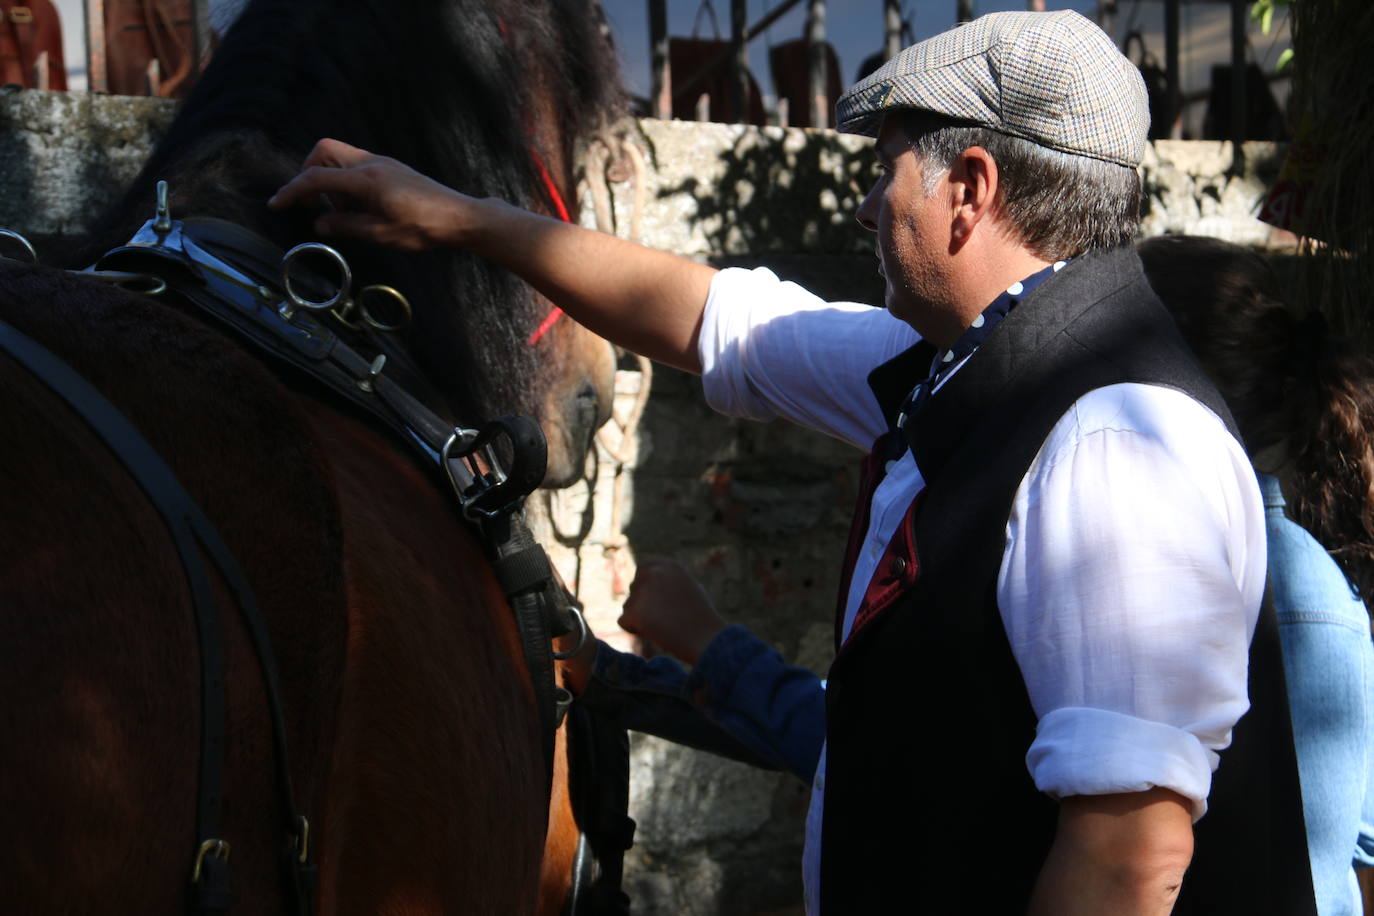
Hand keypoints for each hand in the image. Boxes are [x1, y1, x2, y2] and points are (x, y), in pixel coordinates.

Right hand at [268, 138, 480, 250]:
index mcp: (365, 179)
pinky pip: (357, 165)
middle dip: (309, 173)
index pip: (316, 178)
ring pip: (340, 156)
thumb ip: (346, 226)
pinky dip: (347, 181)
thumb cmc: (424, 227)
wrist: (459, 217)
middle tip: (313, 203)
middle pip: (324, 151)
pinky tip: (359, 207)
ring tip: (343, 213)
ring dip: (330, 180)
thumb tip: (320, 223)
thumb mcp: (381, 233)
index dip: (293, 191)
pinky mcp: (391, 167)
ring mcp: (382, 162)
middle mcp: (371, 163)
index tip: (277, 204)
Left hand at [619, 558, 727, 664]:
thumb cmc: (701, 618)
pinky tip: (656, 633)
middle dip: (643, 604)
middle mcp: (654, 573)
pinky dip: (635, 630)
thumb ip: (668, 581)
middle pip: (634, 589)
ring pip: (628, 606)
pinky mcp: (634, 611)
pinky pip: (624, 622)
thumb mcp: (688, 588)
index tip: (658, 602)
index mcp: (668, 565)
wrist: (706, 638)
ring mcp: (643, 591)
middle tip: (664, 618)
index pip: (643, 569)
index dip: (647, 587)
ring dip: (640, 618)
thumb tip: (648, 581)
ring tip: (665, 626)